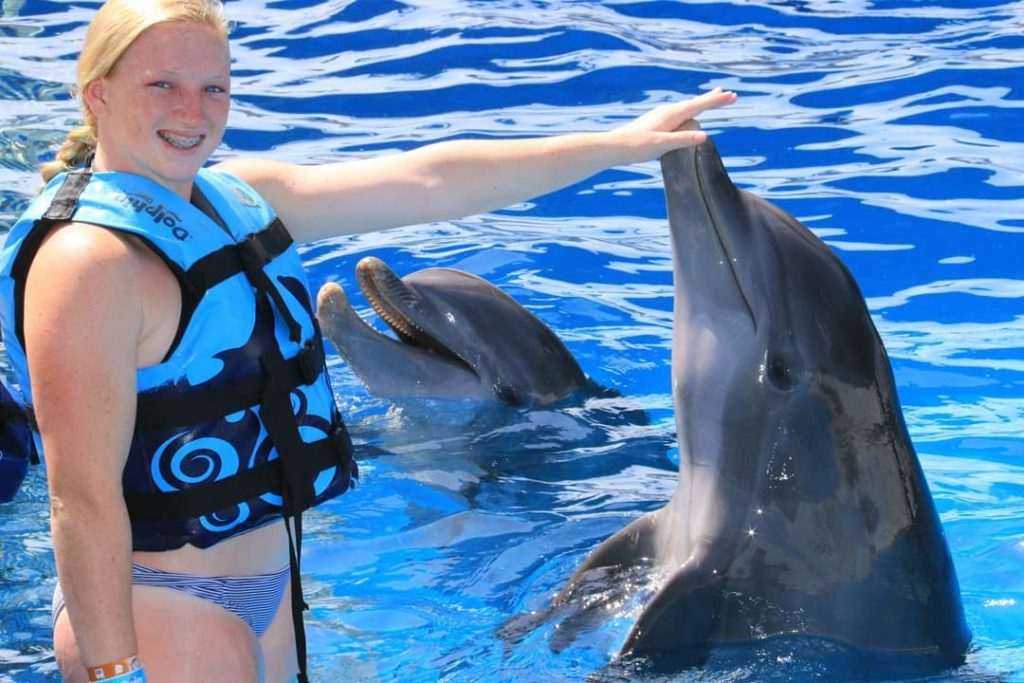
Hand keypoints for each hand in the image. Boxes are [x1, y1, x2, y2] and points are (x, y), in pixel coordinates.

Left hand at [611, 87, 737, 162]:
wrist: (616, 146)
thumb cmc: (637, 146)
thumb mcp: (662, 144)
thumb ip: (683, 140)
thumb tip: (704, 136)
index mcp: (672, 114)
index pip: (700, 105)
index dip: (716, 101)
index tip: (732, 96)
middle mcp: (668, 111)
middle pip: (695, 103)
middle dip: (712, 99)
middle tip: (728, 94)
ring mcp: (662, 115)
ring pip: (687, 107)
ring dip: (702, 103)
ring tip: (712, 99)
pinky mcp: (657, 122)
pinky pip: (679, 112)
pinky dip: (690, 110)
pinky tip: (687, 114)